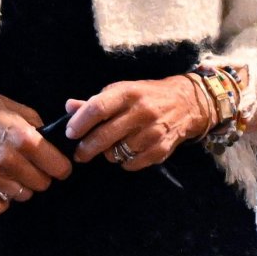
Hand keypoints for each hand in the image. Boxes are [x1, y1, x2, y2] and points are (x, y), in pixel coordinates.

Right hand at [0, 80, 71, 215]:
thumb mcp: (19, 110)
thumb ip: (39, 129)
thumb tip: (54, 147)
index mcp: (24, 138)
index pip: (59, 168)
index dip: (61, 166)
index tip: (56, 164)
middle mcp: (8, 159)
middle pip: (42, 184)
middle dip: (42, 176)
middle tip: (31, 166)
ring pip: (23, 195)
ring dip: (22, 187)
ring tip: (13, 173)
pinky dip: (2, 202)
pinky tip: (1, 188)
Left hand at [64, 76, 207, 171]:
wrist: (187, 103)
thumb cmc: (147, 96)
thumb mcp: (122, 91)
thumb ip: (95, 102)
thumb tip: (69, 107)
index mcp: (128, 93)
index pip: (97, 108)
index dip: (79, 123)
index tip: (70, 133)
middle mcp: (141, 111)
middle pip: (104, 135)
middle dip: (86, 148)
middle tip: (79, 154)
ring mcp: (152, 132)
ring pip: (116, 153)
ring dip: (108, 154)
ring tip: (111, 147)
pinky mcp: (160, 149)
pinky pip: (131, 163)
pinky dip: (124, 161)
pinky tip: (127, 152)